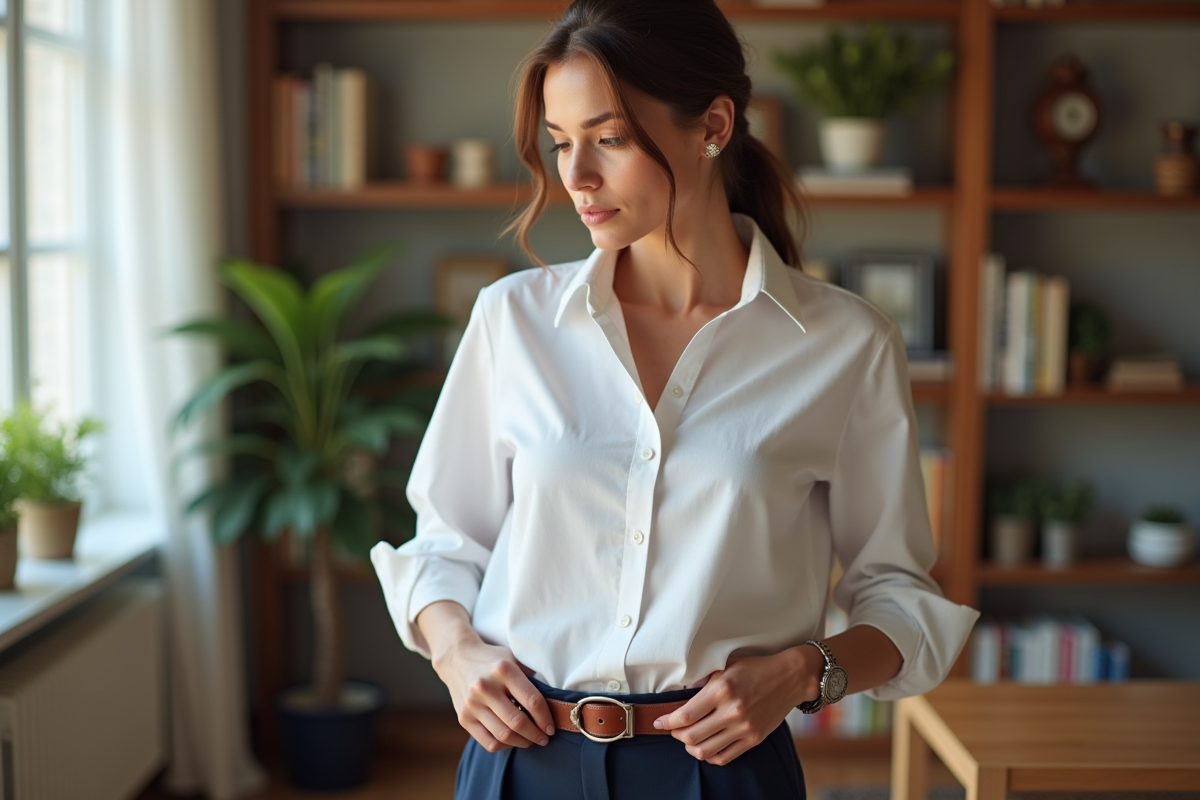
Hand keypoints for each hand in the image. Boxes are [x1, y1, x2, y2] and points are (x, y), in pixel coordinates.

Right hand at [419, 601, 555, 752]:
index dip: (546, 718)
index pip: (532, 701)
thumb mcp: (513, 658)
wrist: (457, 658)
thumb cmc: (492, 660)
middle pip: (518, 722)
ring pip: (504, 735)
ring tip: (531, 740)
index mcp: (503, 669)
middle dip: (537, 734)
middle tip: (545, 738)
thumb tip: (554, 701)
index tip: (552, 727)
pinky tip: (512, 740)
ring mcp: (472, 704)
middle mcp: (486, 687)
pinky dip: (504, 746)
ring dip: (523, 742)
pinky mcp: (464, 718)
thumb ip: (530, 677)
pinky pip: (488, 742)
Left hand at [653, 646, 821, 764]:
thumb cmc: (755, 668)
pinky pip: (724, 757)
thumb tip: (679, 699)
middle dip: (675, 735)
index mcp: (722, 690)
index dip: (666, 722)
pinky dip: (709, 755)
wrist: (790, 677)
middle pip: (691, 736)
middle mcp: (733, 711)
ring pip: (705, 750)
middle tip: (671, 729)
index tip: (658, 722)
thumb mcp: (726, 667)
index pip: (685, 715)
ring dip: (690, 747)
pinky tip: (705, 746)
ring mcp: (744, 728)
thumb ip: (704, 684)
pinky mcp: (754, 739)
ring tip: (687, 738)